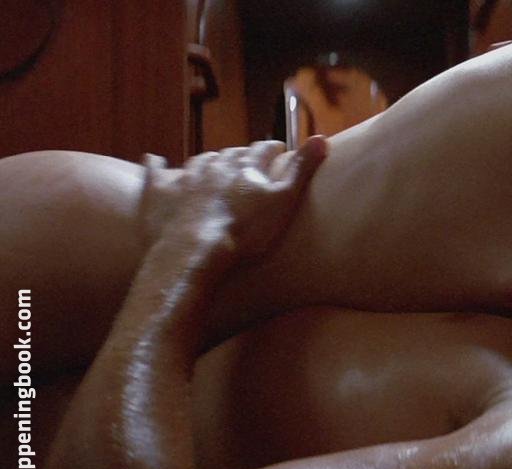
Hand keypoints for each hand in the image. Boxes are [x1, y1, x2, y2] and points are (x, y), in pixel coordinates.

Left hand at [138, 137, 325, 257]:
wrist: (194, 251)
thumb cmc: (245, 232)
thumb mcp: (284, 201)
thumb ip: (302, 169)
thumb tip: (322, 138)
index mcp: (246, 167)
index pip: (262, 150)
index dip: (271, 149)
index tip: (277, 150)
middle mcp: (215, 165)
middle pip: (230, 154)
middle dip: (239, 156)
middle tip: (246, 163)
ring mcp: (185, 177)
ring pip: (198, 161)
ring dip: (208, 162)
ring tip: (213, 168)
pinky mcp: (158, 192)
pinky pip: (155, 171)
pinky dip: (156, 165)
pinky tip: (155, 160)